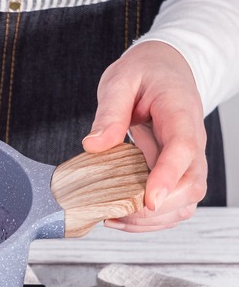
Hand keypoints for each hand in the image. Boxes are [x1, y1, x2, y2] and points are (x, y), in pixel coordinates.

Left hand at [82, 41, 207, 231]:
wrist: (164, 68)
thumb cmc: (144, 73)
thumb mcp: (120, 81)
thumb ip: (109, 112)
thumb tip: (94, 144)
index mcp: (180, 113)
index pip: (183, 149)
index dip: (168, 177)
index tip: (149, 200)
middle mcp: (192, 139)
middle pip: (192, 184)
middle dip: (158, 207)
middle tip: (117, 212)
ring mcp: (188, 158)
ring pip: (186, 201)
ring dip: (153, 218)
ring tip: (113, 218)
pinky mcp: (177, 170)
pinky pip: (174, 203)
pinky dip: (151, 217)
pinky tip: (122, 216)